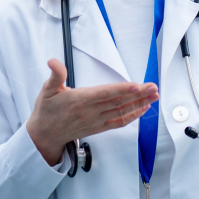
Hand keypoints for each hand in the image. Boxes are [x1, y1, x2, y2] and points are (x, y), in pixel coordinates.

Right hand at [26, 59, 157, 165]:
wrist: (44, 136)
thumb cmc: (46, 112)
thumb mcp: (46, 90)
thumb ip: (55, 75)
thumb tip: (54, 62)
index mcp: (80, 100)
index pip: (105, 93)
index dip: (122, 90)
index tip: (137, 86)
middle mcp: (91, 111)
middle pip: (118, 102)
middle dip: (138, 95)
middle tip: (154, 87)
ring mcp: (97, 120)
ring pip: (122, 111)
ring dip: (140, 104)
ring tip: (154, 96)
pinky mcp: (99, 127)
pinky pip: (119, 122)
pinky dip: (133, 116)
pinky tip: (143, 109)